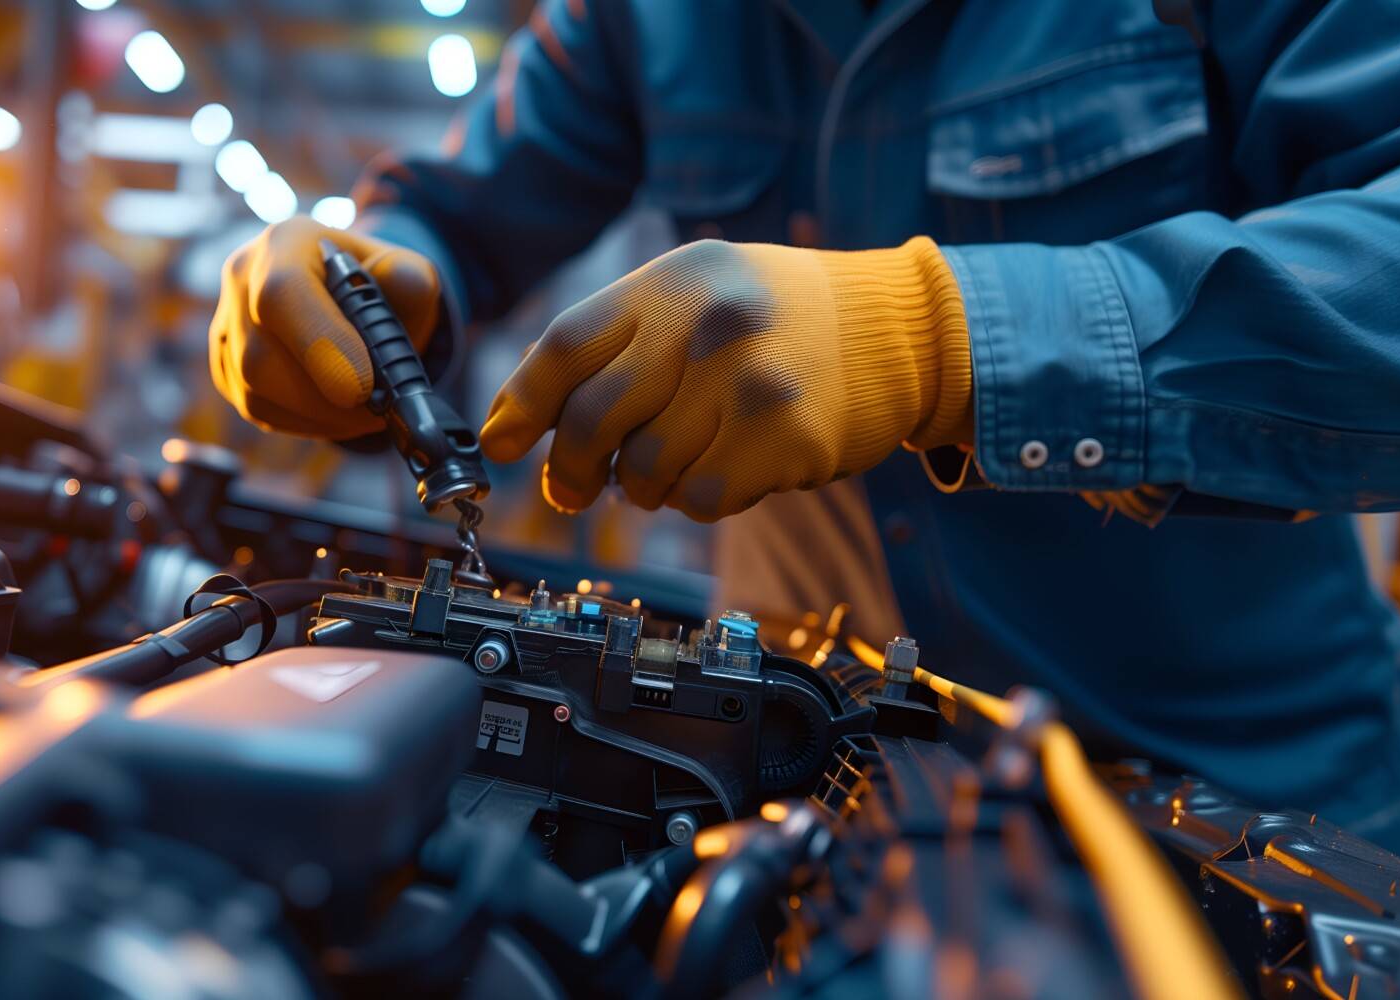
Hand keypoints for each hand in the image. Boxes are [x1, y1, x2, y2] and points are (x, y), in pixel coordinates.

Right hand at [209, 217, 442, 439]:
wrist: (354, 303)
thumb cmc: (382, 289)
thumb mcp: (408, 274)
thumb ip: (409, 278)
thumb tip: (399, 281)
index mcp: (285, 242)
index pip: (282, 293)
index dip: (319, 346)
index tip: (361, 388)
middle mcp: (243, 278)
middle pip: (259, 356)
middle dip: (323, 397)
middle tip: (376, 411)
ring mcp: (228, 324)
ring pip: (253, 390)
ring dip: (317, 415)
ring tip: (364, 413)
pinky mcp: (226, 365)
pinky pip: (254, 408)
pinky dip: (302, 421)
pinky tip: (335, 411)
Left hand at [478, 237, 972, 521]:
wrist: (899, 330)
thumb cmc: (778, 320)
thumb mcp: (696, 295)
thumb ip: (617, 347)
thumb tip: (523, 428)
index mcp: (668, 282)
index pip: (565, 346)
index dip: (520, 404)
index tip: (501, 446)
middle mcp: (704, 323)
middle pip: (594, 419)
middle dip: (572, 469)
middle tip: (573, 489)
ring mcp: (747, 379)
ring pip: (645, 470)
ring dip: (646, 486)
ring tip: (677, 461)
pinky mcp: (786, 435)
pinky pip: (701, 500)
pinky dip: (699, 501)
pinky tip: (728, 470)